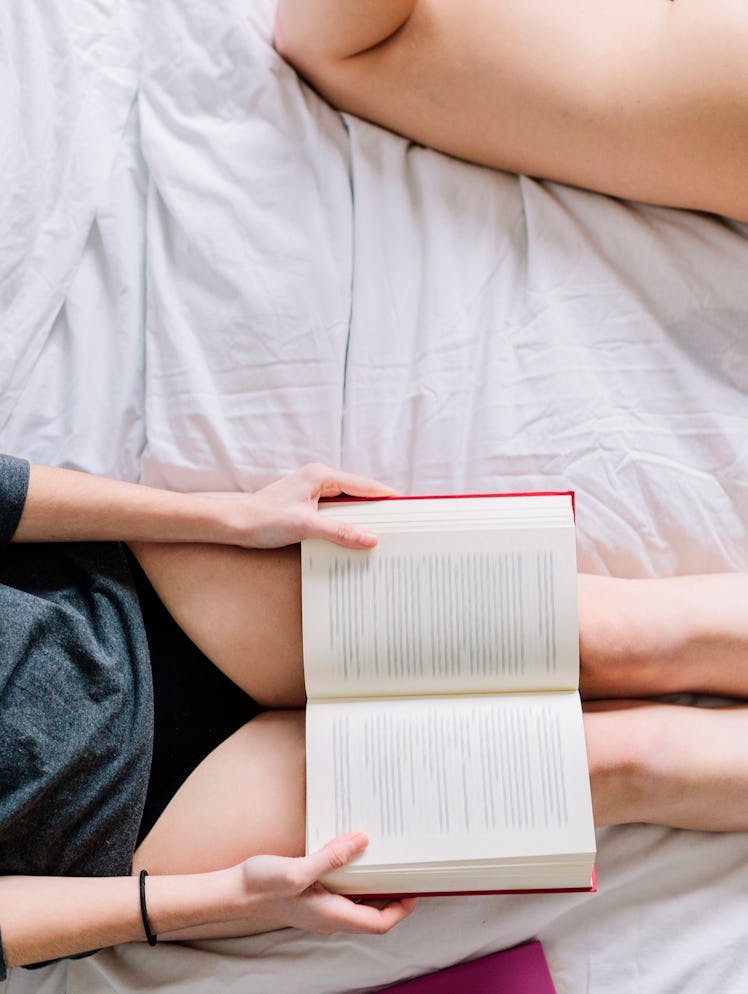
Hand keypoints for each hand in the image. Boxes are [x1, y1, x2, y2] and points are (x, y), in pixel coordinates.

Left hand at [227, 463, 396, 549]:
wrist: (233, 524)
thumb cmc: (262, 519)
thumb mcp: (305, 527)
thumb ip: (340, 532)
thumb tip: (371, 538)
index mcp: (322, 476)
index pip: (365, 485)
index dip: (387, 496)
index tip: (407, 506)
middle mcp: (319, 479)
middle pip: (360, 493)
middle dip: (379, 508)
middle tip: (400, 523)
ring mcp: (313, 491)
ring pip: (349, 503)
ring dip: (363, 517)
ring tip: (382, 531)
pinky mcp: (307, 504)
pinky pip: (337, 511)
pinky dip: (348, 522)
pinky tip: (354, 536)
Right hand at [239, 833, 416, 934]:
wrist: (235, 892)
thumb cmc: (262, 886)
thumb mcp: (298, 871)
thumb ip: (332, 858)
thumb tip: (362, 843)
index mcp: (333, 915)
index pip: (379, 922)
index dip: (402, 908)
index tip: (415, 887)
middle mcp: (331, 916)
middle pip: (374, 913)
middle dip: (394, 895)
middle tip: (405, 869)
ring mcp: (322, 907)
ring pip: (359, 901)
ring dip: (375, 884)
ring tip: (385, 859)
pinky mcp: (313, 896)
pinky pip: (343, 890)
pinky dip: (354, 875)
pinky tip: (351, 854)